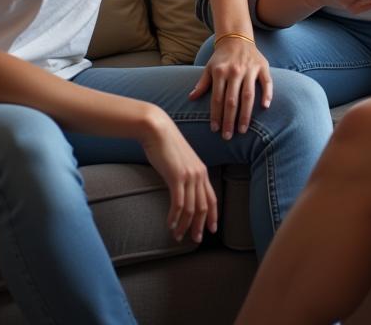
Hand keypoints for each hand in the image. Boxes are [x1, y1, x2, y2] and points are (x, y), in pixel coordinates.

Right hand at [140, 106, 216, 243]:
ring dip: (185, 225)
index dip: (213, 215)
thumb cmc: (166, 145)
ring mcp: (189, 176)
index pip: (211, 198)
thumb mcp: (181, 161)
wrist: (157, 130)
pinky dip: (175, 217)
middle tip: (195, 240)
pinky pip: (179, 204)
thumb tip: (183, 188)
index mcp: (201, 171)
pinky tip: (170, 225)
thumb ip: (185, 174)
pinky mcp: (177, 177)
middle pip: (204, 206)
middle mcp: (199, 174)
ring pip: (192, 208)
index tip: (212, 229)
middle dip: (200, 225)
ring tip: (178, 236)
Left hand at [189, 38, 272, 139]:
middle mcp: (235, 71)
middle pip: (232, 100)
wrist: (237, 38)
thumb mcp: (208, 67)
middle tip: (228, 136)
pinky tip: (265, 107)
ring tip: (242, 130)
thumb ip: (202, 83)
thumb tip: (191, 98)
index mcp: (220, 72)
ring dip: (245, 114)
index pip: (217, 98)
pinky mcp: (262, 66)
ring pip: (248, 95)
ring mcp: (250, 69)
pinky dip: (267, 94)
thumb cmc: (221, 57)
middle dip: (229, 120)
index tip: (215, 130)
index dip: (216, 115)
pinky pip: (266, 82)